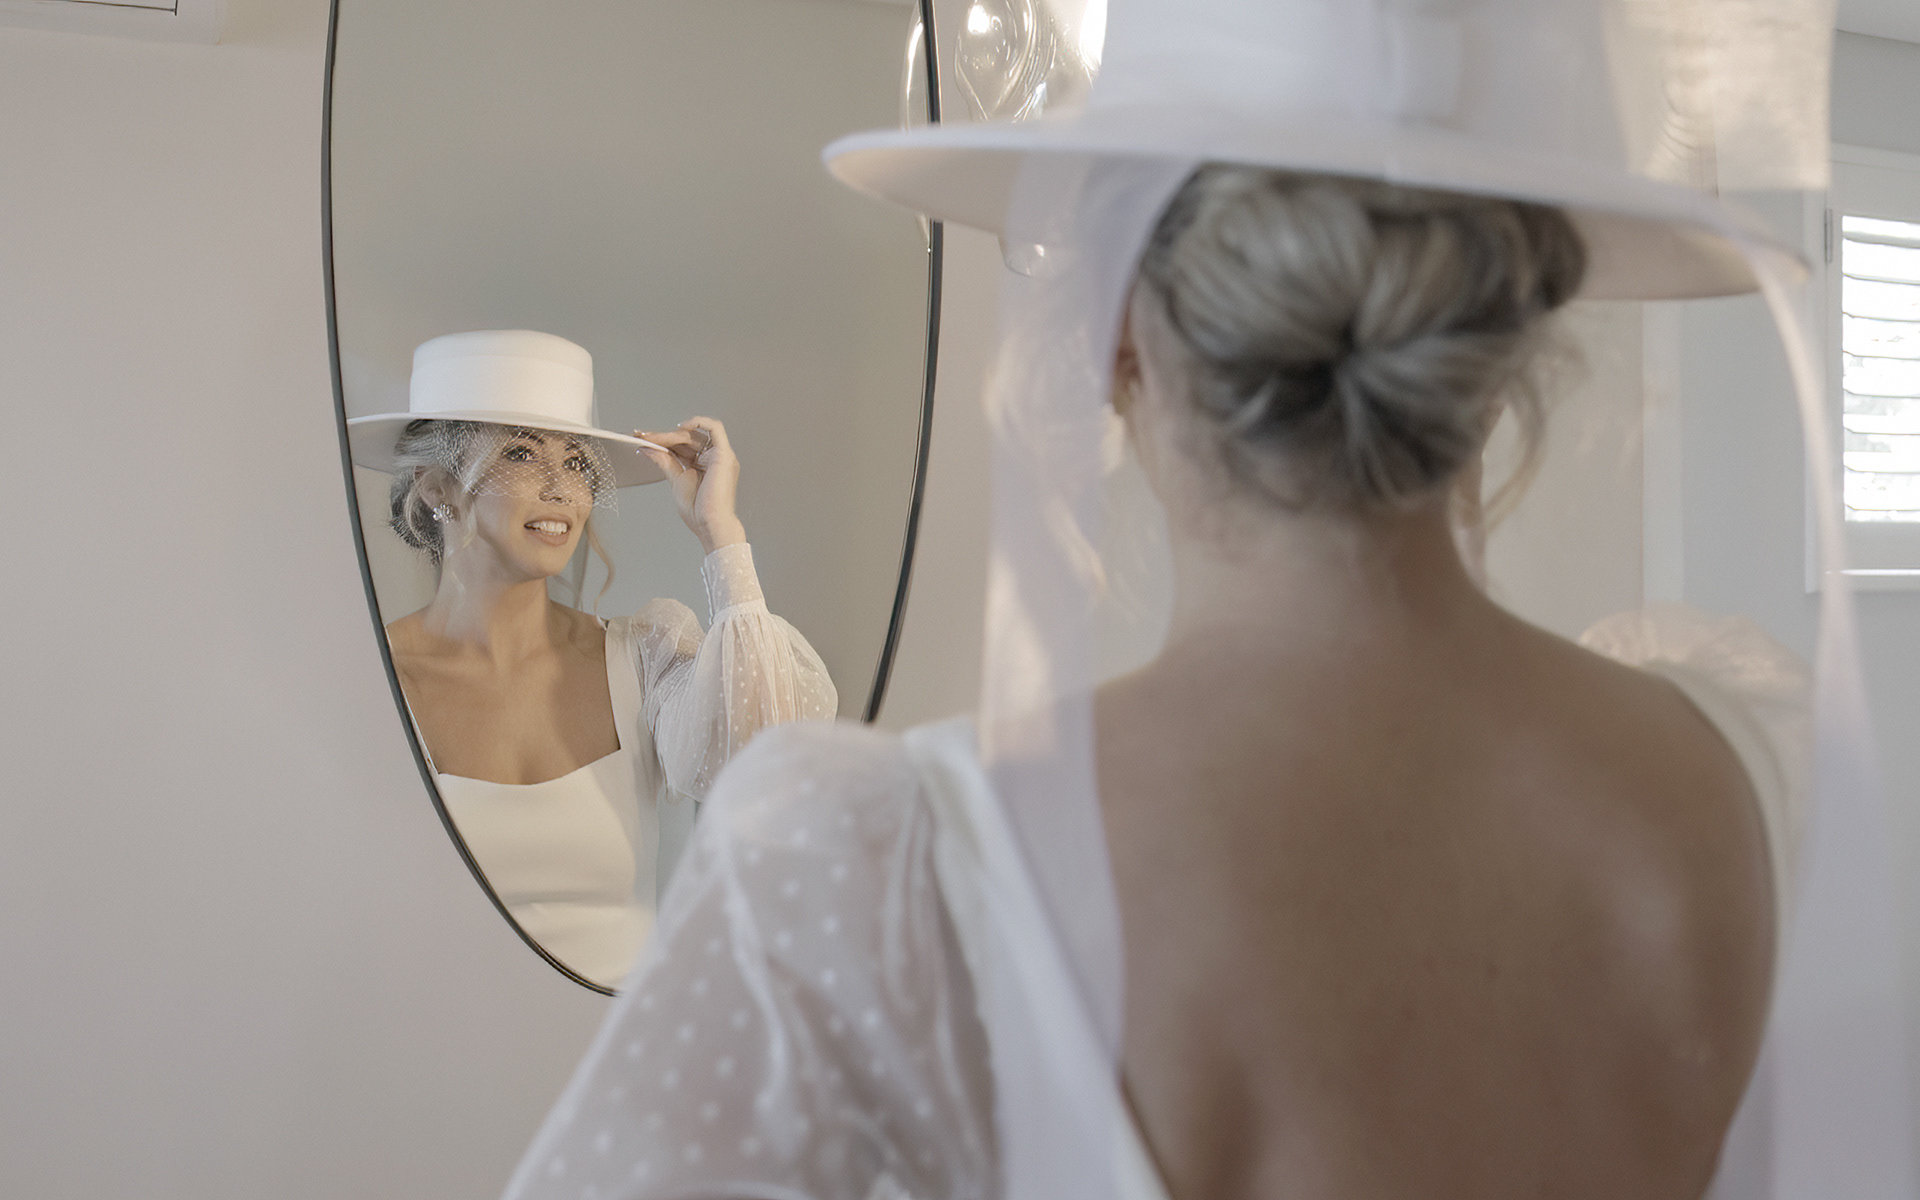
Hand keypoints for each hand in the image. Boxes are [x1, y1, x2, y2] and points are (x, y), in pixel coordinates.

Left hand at [636, 417, 745, 553]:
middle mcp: (713, 458)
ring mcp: (720, 455)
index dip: (662, 441)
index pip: (681, 446)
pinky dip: (698, 422)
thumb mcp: (676, 480)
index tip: (643, 439)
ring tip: (653, 438)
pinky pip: (714, 428)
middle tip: (643, 437)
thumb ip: (665, 462)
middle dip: (662, 437)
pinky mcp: (723, 454)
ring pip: (694, 434)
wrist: (710, 523)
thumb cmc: (698, 510)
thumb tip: (648, 448)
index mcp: (703, 465)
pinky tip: (680, 427)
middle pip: (686, 439)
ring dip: (671, 434)